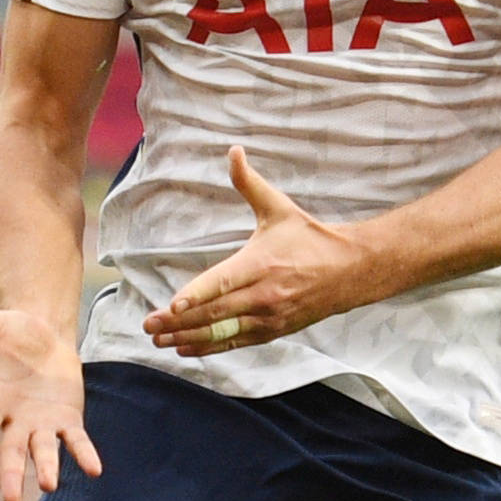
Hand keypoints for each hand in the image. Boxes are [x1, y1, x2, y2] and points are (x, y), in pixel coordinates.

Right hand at [0, 298, 103, 500]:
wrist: (41, 335)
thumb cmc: (9, 332)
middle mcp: (15, 419)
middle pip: (11, 452)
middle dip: (11, 475)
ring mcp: (41, 423)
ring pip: (43, 451)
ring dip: (46, 468)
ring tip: (49, 487)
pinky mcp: (66, 419)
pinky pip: (75, 441)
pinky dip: (83, 454)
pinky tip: (95, 470)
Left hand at [141, 150, 377, 357]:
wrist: (351, 271)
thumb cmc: (310, 237)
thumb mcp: (279, 208)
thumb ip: (250, 183)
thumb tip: (233, 151)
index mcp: (261, 263)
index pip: (223, 283)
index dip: (197, 295)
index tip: (172, 305)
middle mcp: (264, 294)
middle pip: (215, 313)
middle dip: (179, 322)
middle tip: (149, 325)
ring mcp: (269, 317)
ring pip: (223, 332)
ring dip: (188, 338)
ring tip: (159, 339)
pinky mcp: (273, 331)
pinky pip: (236, 342)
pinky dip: (210, 348)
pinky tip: (185, 348)